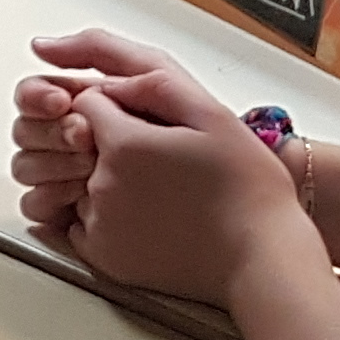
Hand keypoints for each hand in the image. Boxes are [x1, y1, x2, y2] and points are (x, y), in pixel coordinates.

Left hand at [10, 30, 303, 302]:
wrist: (260, 257)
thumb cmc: (248, 190)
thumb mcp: (212, 115)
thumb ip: (154, 86)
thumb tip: (110, 82)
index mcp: (124, 145)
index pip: (88, 102)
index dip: (116, 107)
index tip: (145, 122)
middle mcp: (102, 185)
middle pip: (80, 143)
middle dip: (109, 143)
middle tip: (160, 161)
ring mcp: (99, 224)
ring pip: (79, 182)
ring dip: (106, 180)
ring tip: (159, 192)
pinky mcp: (102, 257)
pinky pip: (81, 224)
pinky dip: (103, 217)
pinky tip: (145, 216)